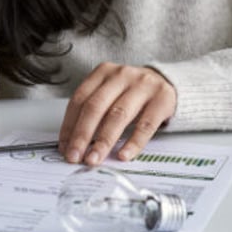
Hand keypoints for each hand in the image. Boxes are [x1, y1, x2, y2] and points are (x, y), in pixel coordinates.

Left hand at [58, 63, 176, 164]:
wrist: (167, 82)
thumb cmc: (131, 93)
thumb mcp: (111, 93)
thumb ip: (94, 112)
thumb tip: (73, 145)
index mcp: (103, 72)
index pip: (80, 99)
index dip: (70, 125)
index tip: (65, 148)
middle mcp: (122, 75)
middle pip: (96, 106)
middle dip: (83, 135)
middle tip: (75, 157)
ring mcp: (143, 85)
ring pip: (118, 115)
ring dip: (103, 141)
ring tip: (94, 159)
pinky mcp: (163, 99)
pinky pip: (146, 125)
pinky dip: (133, 142)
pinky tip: (123, 156)